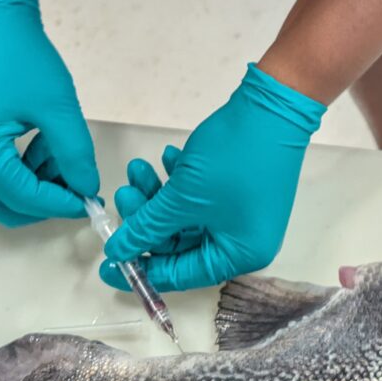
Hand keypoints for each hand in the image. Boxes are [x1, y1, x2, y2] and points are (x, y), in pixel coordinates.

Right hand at [0, 0, 98, 225]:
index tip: (90, 201)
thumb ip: (75, 154)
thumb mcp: (58, 107)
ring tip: (60, 151)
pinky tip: (42, 146)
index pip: (22, 197)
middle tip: (78, 184)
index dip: (60, 204)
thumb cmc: (19, 57)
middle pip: (5, 207)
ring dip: (33, 185)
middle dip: (45, 201)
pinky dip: (19, 172)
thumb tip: (87, 188)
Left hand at [102, 65, 324, 291]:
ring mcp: (242, 213)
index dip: (141, 269)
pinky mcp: (239, 188)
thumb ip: (147, 227)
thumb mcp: (182, 198)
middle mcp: (244, 240)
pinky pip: (200, 197)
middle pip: (181, 243)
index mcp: (238, 255)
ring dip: (158, 195)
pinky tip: (168, 157)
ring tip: (138, 168)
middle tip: (124, 194)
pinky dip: (180, 182)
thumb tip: (118, 251)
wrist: (272, 106)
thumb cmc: (231, 160)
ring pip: (186, 216)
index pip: (181, 274)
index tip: (109, 263)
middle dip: (148, 219)